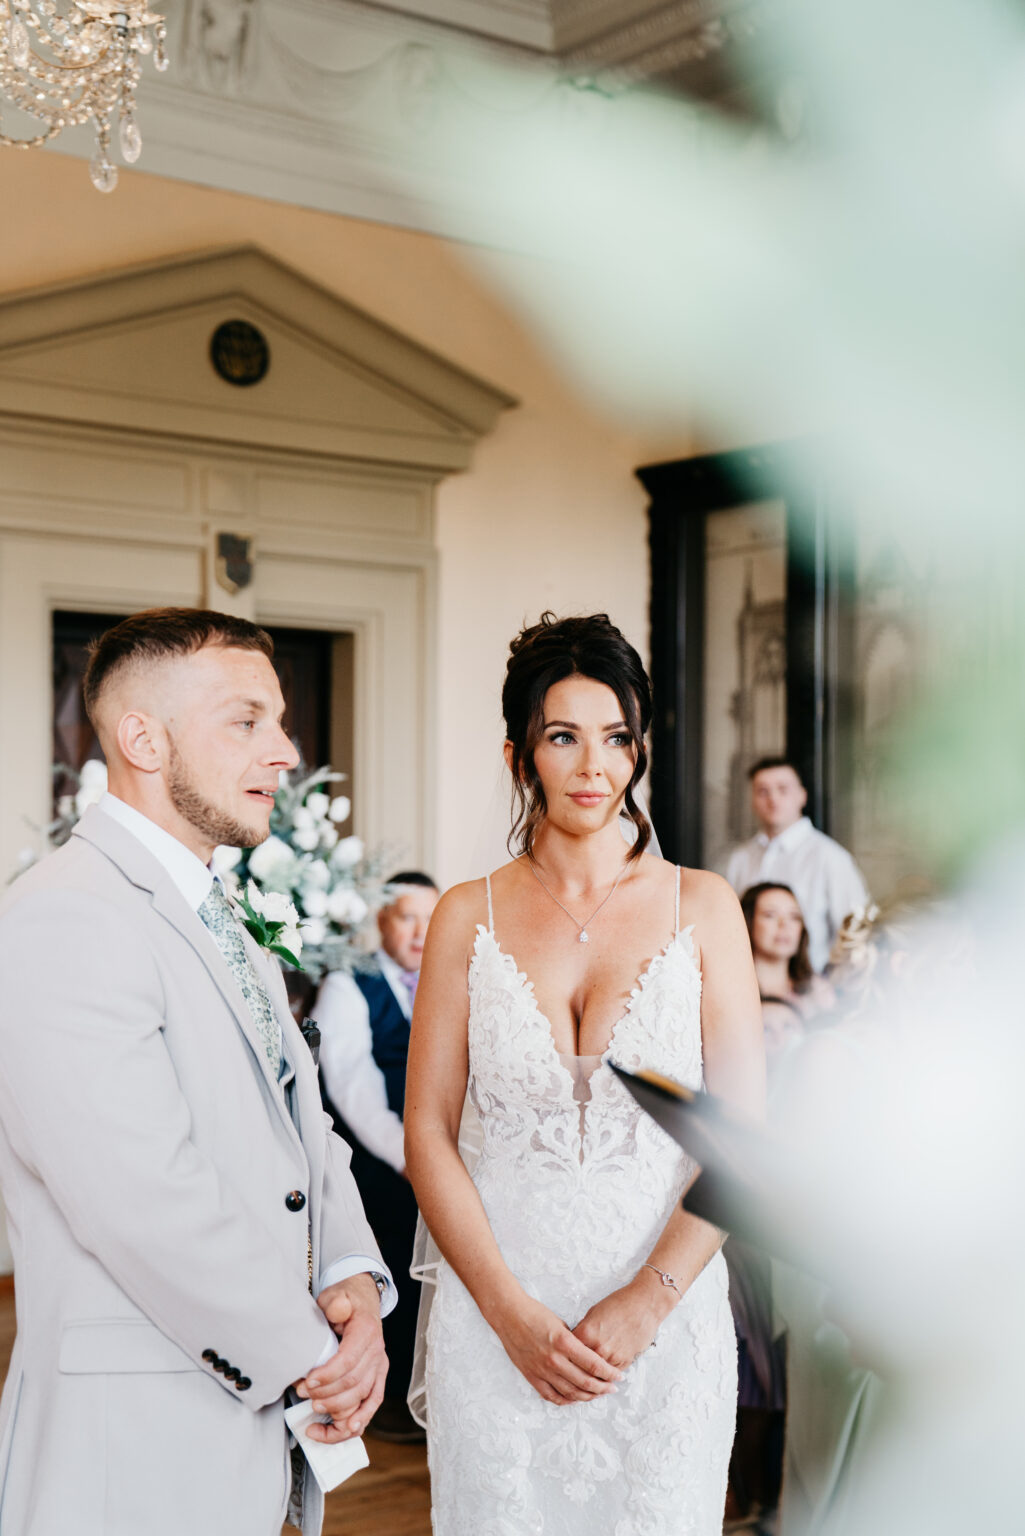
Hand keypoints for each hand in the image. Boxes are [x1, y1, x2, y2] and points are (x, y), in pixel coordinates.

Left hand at [294, 1275, 387, 1442]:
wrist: (362, 1303)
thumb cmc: (346, 1301)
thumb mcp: (336, 1295)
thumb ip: (336, 1302)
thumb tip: (337, 1310)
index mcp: (366, 1331)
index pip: (348, 1360)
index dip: (327, 1376)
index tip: (307, 1382)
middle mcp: (377, 1351)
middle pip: (353, 1383)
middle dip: (326, 1394)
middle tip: (302, 1393)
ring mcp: (379, 1367)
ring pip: (361, 1397)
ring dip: (337, 1409)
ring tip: (314, 1408)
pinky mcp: (377, 1378)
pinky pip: (372, 1404)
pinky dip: (360, 1419)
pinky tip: (346, 1428)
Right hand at [494, 1293, 622, 1404]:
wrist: (509, 1315)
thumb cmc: (535, 1313)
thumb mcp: (561, 1323)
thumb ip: (575, 1342)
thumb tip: (589, 1357)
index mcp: (564, 1342)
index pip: (594, 1364)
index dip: (609, 1372)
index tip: (619, 1376)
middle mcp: (554, 1359)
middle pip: (585, 1382)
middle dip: (602, 1387)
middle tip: (612, 1388)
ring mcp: (542, 1370)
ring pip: (570, 1392)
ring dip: (586, 1396)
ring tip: (597, 1395)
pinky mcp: (531, 1376)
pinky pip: (551, 1395)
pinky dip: (564, 1400)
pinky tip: (574, 1399)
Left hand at [572, 1274, 676, 1370]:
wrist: (644, 1305)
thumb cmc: (620, 1304)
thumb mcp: (594, 1312)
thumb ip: (582, 1330)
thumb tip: (573, 1342)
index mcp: (586, 1332)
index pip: (567, 1351)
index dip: (564, 1354)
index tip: (563, 1357)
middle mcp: (597, 1347)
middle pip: (579, 1368)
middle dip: (574, 1371)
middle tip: (570, 1374)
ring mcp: (611, 1357)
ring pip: (594, 1376)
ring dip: (589, 1379)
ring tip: (584, 1381)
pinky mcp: (624, 1362)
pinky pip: (609, 1376)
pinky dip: (604, 1377)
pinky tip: (600, 1377)